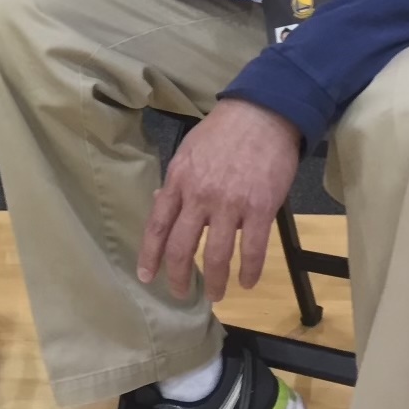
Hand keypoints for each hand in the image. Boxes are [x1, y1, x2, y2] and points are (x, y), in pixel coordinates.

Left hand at [138, 99, 301, 302]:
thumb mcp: (188, 152)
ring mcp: (230, 204)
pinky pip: (253, 249)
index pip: (158, 225)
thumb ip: (176, 182)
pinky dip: (249, 271)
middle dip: (178, 276)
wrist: (262, 114)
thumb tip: (160, 203)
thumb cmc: (223, 132)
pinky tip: (247, 282)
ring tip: (215, 294)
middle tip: (181, 293)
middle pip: (182, 247)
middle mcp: (199, 196)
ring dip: (214, 282)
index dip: (150, 255)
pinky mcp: (261, 208)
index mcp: (178, 181)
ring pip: (216, 255)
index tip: (146, 276)